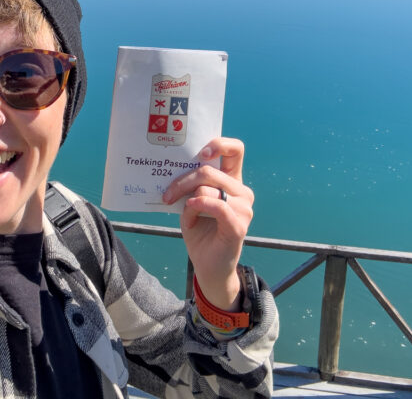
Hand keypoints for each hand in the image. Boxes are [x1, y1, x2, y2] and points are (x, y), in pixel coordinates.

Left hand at [162, 137, 253, 311]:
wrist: (208, 266)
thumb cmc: (199, 231)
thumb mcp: (192, 202)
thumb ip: (193, 184)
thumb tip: (174, 165)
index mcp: (232, 182)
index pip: (235, 150)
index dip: (219, 144)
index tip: (200, 152)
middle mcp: (242, 192)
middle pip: (209, 171)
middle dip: (182, 180)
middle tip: (167, 194)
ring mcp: (244, 208)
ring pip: (207, 187)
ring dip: (187, 199)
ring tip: (183, 215)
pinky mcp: (238, 225)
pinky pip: (215, 205)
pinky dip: (196, 208)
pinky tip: (189, 217)